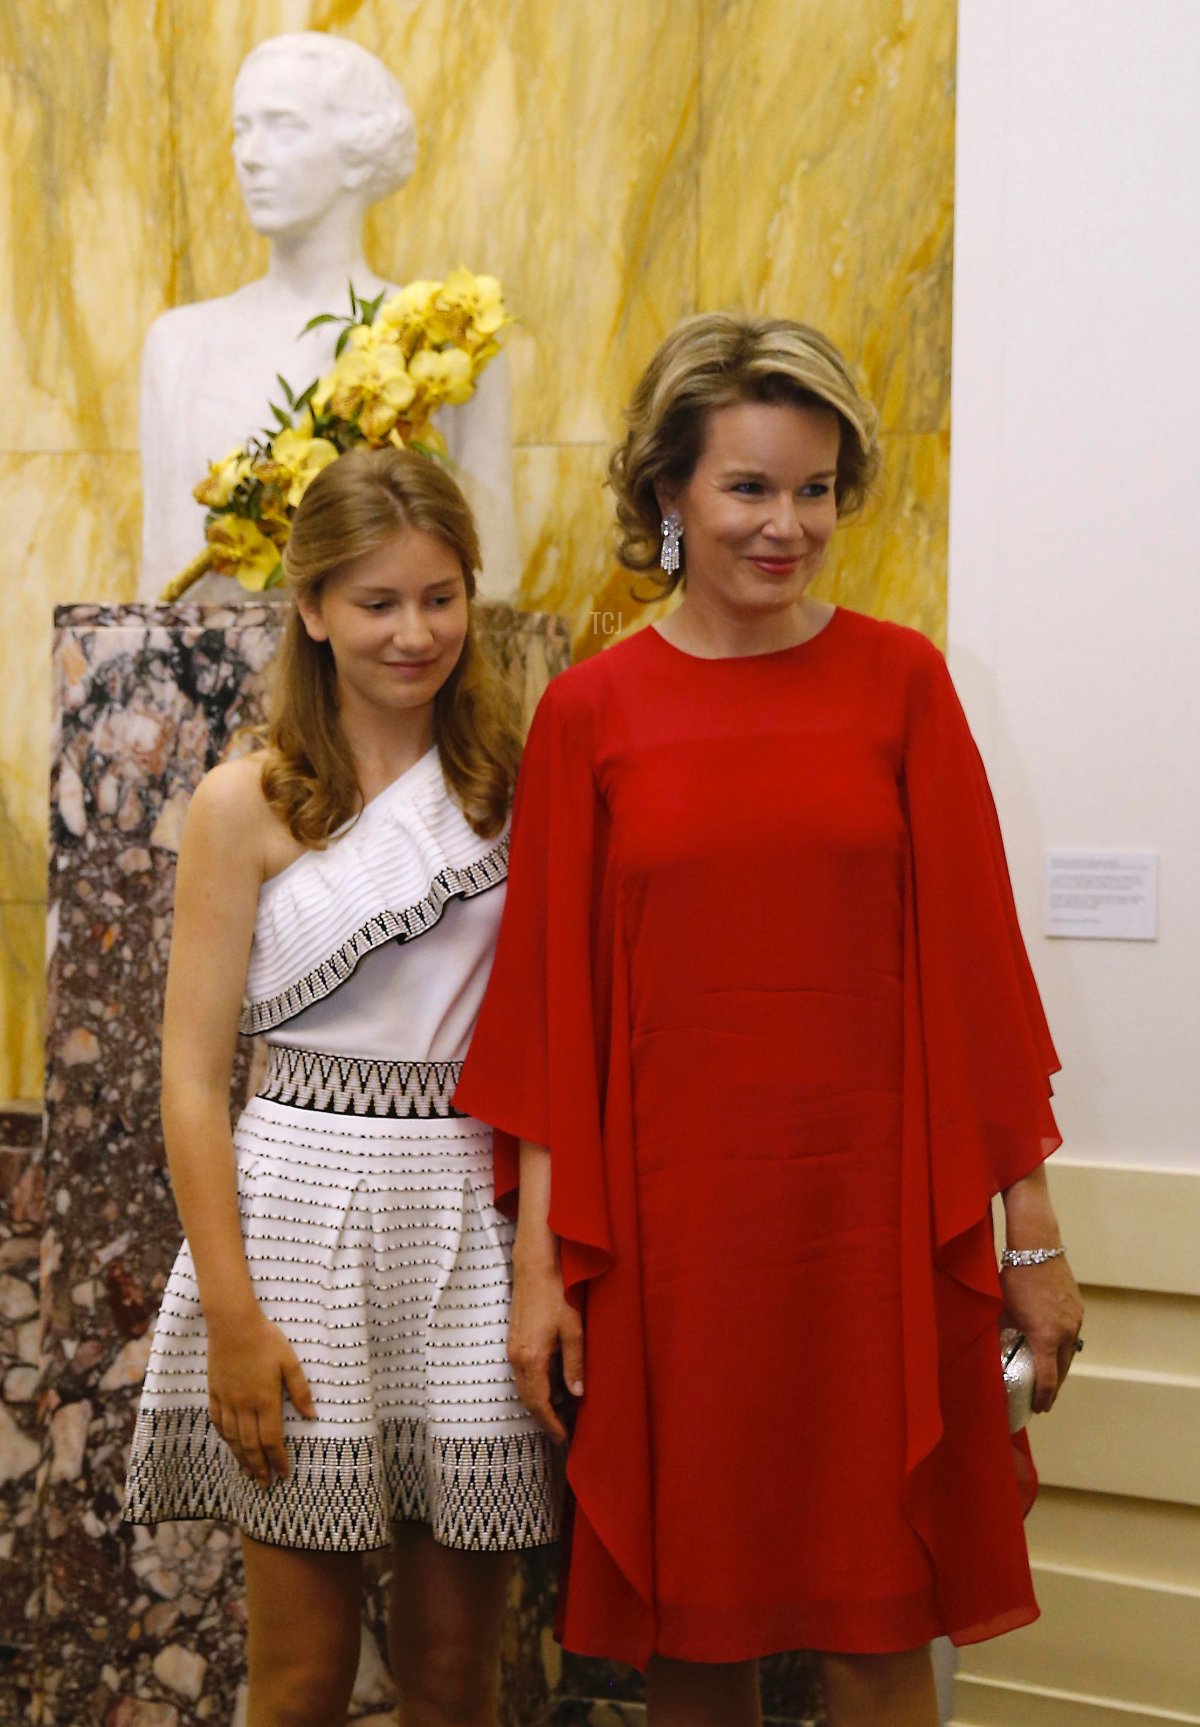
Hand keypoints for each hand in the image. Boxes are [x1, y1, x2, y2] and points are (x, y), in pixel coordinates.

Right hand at [206, 1306, 316, 1485]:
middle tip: (265, 1484)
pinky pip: (218, 1422)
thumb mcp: (290, 1361)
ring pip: (233, 1438)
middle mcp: (244, 1405)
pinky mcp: (215, 1392)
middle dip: (259, 1467)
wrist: (232, 1324)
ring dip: (241, 1458)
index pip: (272, 1439)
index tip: (283, 1474)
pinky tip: (229, 1445)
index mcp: (265, 1400)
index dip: (278, 1459)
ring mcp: (227, 1400)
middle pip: (251, 1445)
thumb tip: (311, 1415)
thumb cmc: (266, 1339)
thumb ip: (300, 1390)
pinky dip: (224, 1438)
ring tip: (248, 1473)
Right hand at [507, 1259, 583, 1444]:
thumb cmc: (557, 1293)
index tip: (563, 1438)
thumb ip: (575, 1364)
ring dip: (543, 1401)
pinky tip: (556, 1383)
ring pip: (525, 1388)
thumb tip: (577, 1394)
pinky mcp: (514, 1341)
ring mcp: (512, 1349)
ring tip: (566, 1408)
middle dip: (546, 1417)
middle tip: (566, 1430)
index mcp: (531, 1358)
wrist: (535, 1266)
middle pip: (528, 1400)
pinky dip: (538, 1386)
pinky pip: (523, 1374)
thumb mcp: (573, 1329)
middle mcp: (516, 1358)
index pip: (539, 1403)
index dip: (551, 1424)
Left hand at [1001, 1256, 1083, 1413]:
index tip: (1039, 1408)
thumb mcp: (1003, 1309)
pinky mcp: (1078, 1308)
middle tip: (1044, 1400)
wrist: (1038, 1248)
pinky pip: (1072, 1335)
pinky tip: (1054, 1347)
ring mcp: (1075, 1320)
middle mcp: (1066, 1332)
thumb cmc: (1015, 1278)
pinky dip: (1063, 1347)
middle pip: (1062, 1370)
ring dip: (1059, 1367)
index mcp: (1046, 1336)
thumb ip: (1002, 1332)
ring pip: (1070, 1353)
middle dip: (1053, 1388)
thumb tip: (995, 1348)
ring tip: (1049, 1377)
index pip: (1047, 1379)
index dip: (1043, 1397)